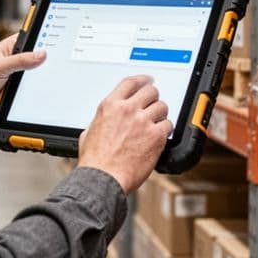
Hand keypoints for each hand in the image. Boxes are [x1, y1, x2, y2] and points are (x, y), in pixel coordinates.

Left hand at [0, 34, 46, 123]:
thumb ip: (20, 60)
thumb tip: (41, 54)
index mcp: (9, 48)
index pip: (31, 39)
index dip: (43, 39)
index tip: (57, 43)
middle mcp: (15, 61)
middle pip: (37, 59)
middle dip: (45, 62)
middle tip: (55, 63)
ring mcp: (18, 77)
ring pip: (37, 76)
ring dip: (39, 79)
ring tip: (45, 80)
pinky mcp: (19, 91)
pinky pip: (33, 90)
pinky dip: (36, 92)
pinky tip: (39, 92)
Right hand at [79, 76, 172, 193]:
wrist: (103, 178)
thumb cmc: (95, 161)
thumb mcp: (89, 131)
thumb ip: (102, 119)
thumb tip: (108, 118)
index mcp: (110, 106)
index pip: (131, 82)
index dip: (143, 80)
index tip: (148, 81)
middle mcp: (127, 110)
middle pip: (150, 91)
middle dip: (153, 97)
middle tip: (153, 104)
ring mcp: (143, 122)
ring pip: (162, 107)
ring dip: (160, 114)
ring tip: (155, 123)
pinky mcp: (155, 136)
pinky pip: (168, 125)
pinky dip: (165, 130)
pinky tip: (159, 136)